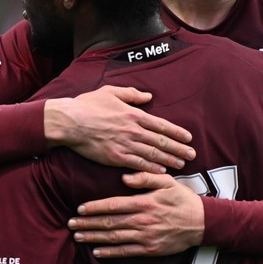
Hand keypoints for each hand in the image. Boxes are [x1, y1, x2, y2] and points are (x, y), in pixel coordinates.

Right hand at [45, 87, 194, 173]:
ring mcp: (125, 145)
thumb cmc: (87, 105)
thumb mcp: (110, 92)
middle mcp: (133, 130)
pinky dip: (152, 168)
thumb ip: (131, 94)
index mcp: (133, 114)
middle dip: (179, 148)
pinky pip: (138, 164)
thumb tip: (148, 96)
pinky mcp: (116, 157)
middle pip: (161, 141)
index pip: (161, 125)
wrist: (69, 122)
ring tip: (182, 164)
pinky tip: (162, 171)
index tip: (188, 138)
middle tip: (193, 154)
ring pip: (153, 154)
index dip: (177, 132)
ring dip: (169, 160)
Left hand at [69, 172, 204, 257]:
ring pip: (114, 238)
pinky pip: (126, 252)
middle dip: (87, 223)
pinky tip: (97, 251)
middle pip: (109, 222)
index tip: (79, 208)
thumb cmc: (183, 199)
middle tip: (70, 223)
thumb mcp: (168, 182)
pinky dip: (110, 252)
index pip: (113, 205)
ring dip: (94, 237)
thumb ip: (146, 177)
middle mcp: (142, 221)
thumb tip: (124, 178)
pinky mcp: (150, 249)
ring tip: (78, 236)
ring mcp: (145, 236)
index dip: (94, 207)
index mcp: (144, 203)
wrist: (202, 223)